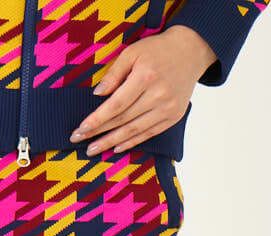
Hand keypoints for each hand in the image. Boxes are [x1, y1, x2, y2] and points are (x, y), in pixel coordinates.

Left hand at [71, 27, 216, 155]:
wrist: (190, 52)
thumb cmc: (157, 50)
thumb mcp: (133, 52)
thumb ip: (114, 73)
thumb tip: (97, 95)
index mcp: (146, 76)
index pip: (116, 104)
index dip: (97, 119)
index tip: (81, 129)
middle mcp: (158, 95)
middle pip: (123, 120)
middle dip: (99, 132)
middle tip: (79, 141)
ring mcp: (167, 108)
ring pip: (134, 131)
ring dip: (111, 142)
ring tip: (93, 149)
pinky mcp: (173, 117)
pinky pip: (149, 134)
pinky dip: (131, 142)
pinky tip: (116, 147)